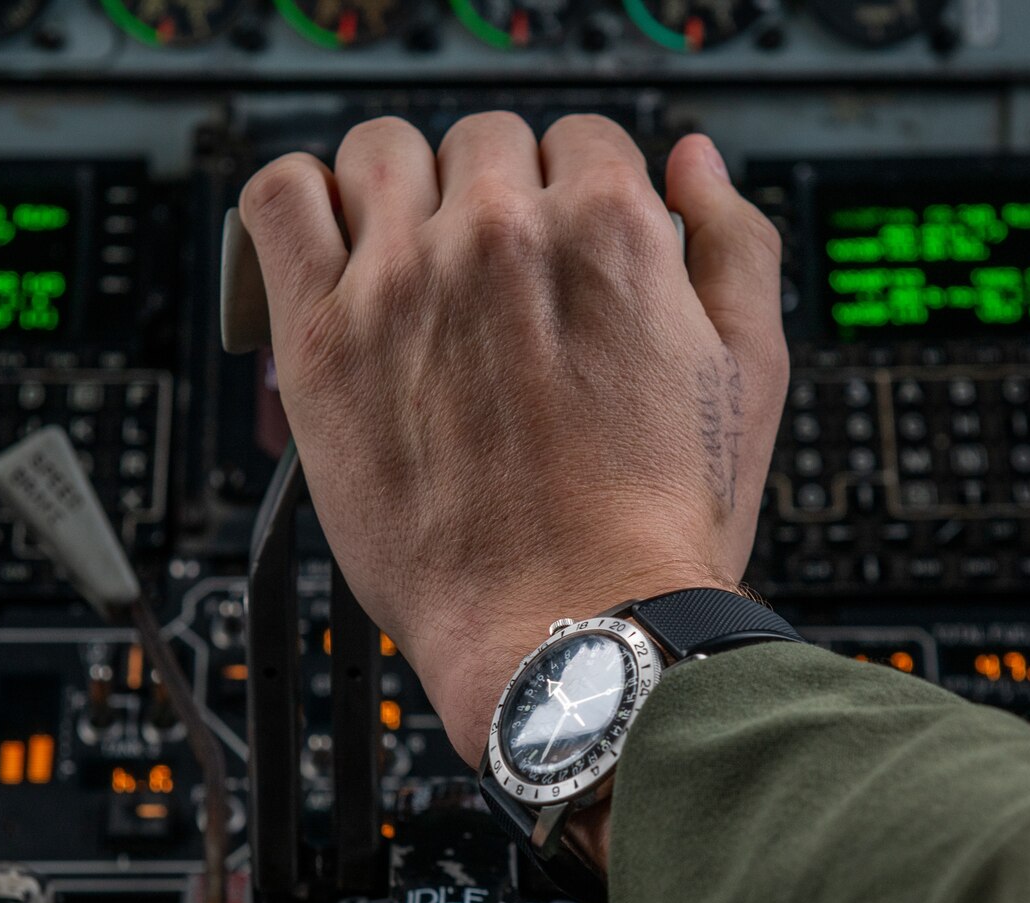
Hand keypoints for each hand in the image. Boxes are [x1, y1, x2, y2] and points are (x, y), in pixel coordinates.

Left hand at [242, 113, 788, 763]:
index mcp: (608, 229)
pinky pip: (280, 198)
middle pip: (482, 141)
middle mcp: (500, 234)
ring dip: (399, 189)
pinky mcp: (324, 337)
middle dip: (495, 195)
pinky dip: (299, 203)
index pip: (579, 140)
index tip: (558, 249)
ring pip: (379, 150)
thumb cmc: (658, 532)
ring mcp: (403, 281)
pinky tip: (328, 252)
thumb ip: (733, 243)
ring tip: (409, 263)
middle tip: (494, 282)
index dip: (575, 195)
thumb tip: (693, 163)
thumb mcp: (749, 374)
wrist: (575, 634)